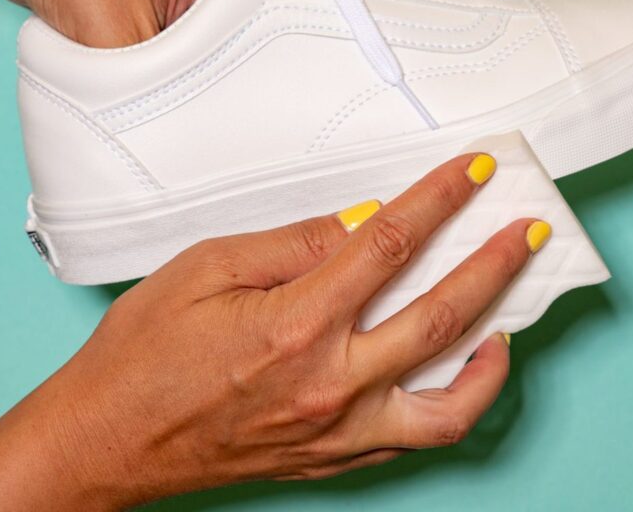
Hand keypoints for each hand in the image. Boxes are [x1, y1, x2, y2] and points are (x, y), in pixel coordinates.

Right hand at [38, 153, 539, 507]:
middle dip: (496, 263)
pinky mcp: (330, 458)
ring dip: (494, 356)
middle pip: (441, 314)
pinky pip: (413, 438)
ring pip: (450, 403)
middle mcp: (328, 384)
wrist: (106, 440)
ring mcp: (335, 430)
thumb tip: (360, 222)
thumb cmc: (142, 354)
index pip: (390, 245)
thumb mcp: (204, 269)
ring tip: (510, 320)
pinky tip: (456, 373)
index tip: (474, 173)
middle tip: (527, 230)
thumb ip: (291, 244)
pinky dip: (451, 405)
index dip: (440, 200)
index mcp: (295, 325)